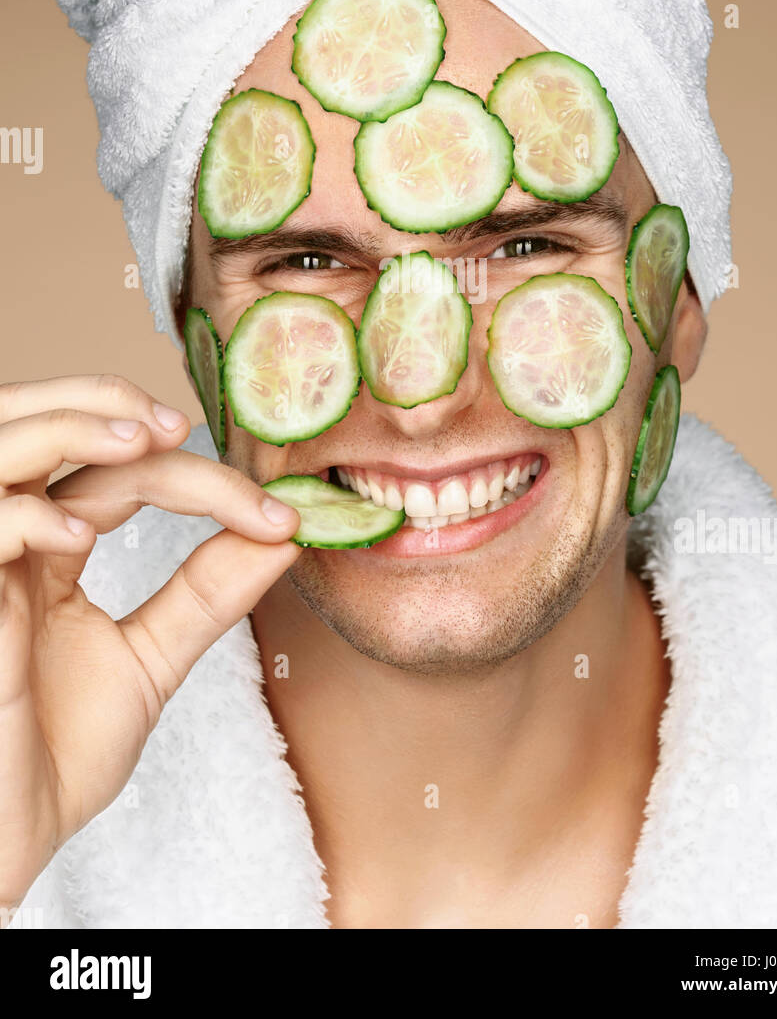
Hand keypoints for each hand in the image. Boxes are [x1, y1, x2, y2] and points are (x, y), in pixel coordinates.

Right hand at [0, 375, 298, 919]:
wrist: (9, 839)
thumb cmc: (55, 755)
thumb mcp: (150, 661)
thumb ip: (207, 596)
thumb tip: (285, 536)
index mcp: (50, 548)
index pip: (120, 472)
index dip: (200, 478)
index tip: (278, 517)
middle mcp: (10, 540)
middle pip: (44, 421)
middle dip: (107, 400)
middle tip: (179, 426)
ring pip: (6, 443)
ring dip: (74, 424)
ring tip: (146, 443)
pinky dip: (28, 517)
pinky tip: (77, 540)